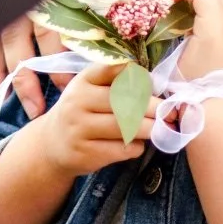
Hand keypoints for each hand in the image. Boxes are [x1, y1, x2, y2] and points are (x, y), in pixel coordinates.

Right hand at [34, 62, 157, 175]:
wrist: (52, 144)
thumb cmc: (82, 111)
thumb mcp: (90, 90)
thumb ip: (116, 84)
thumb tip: (155, 85)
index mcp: (83, 81)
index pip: (111, 70)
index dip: (136, 75)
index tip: (153, 82)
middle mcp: (78, 102)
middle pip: (125, 102)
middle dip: (153, 108)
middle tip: (170, 112)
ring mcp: (79, 129)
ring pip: (126, 128)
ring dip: (150, 129)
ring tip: (163, 128)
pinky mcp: (85, 153)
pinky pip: (121, 150)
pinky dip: (137, 147)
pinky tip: (139, 144)